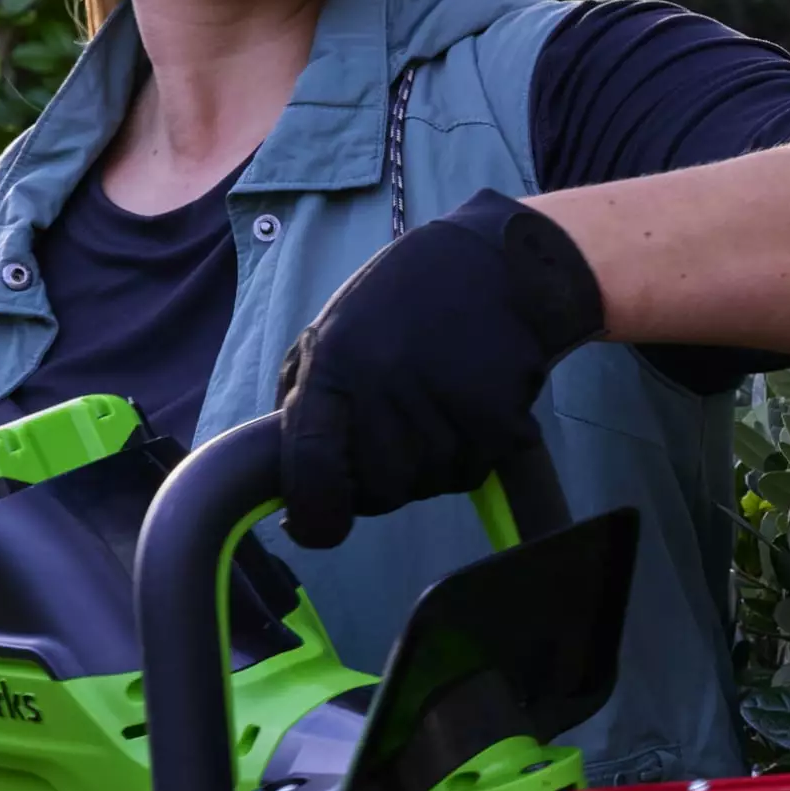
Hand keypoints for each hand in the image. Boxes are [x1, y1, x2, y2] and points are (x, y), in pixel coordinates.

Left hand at [274, 188, 604, 546]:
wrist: (498, 260)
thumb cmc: (405, 296)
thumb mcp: (333, 328)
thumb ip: (307, 397)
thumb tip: (291, 481)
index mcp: (334, 361)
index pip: (311, 462)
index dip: (314, 513)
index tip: (322, 530)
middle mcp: (384, 381)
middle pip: (382, 486)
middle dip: (388, 484)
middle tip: (401, 448)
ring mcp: (443, 397)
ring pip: (434, 482)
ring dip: (438, 465)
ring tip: (443, 412)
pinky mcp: (496, 411)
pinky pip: (480, 467)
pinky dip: (480, 452)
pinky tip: (477, 408)